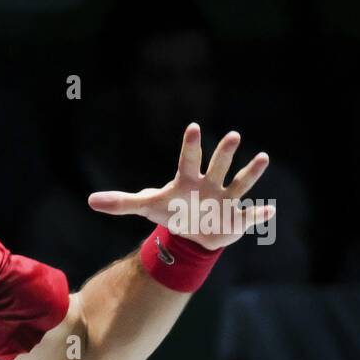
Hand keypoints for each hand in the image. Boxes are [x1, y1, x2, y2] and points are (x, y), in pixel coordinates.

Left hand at [87, 123, 274, 249]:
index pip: (188, 160)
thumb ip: (121, 202)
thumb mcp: (147, 207)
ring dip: (250, 172)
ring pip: (239, 184)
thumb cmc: (171, 211)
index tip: (192, 127)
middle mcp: (210, 184)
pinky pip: (249, 216)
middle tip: (233, 135)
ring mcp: (225, 200)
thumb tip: (90, 201)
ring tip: (262, 158)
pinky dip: (258, 214)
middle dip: (224, 152)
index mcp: (188, 180)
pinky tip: (268, 210)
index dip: (190, 145)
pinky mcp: (235, 218)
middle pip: (217, 165)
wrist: (192, 232)